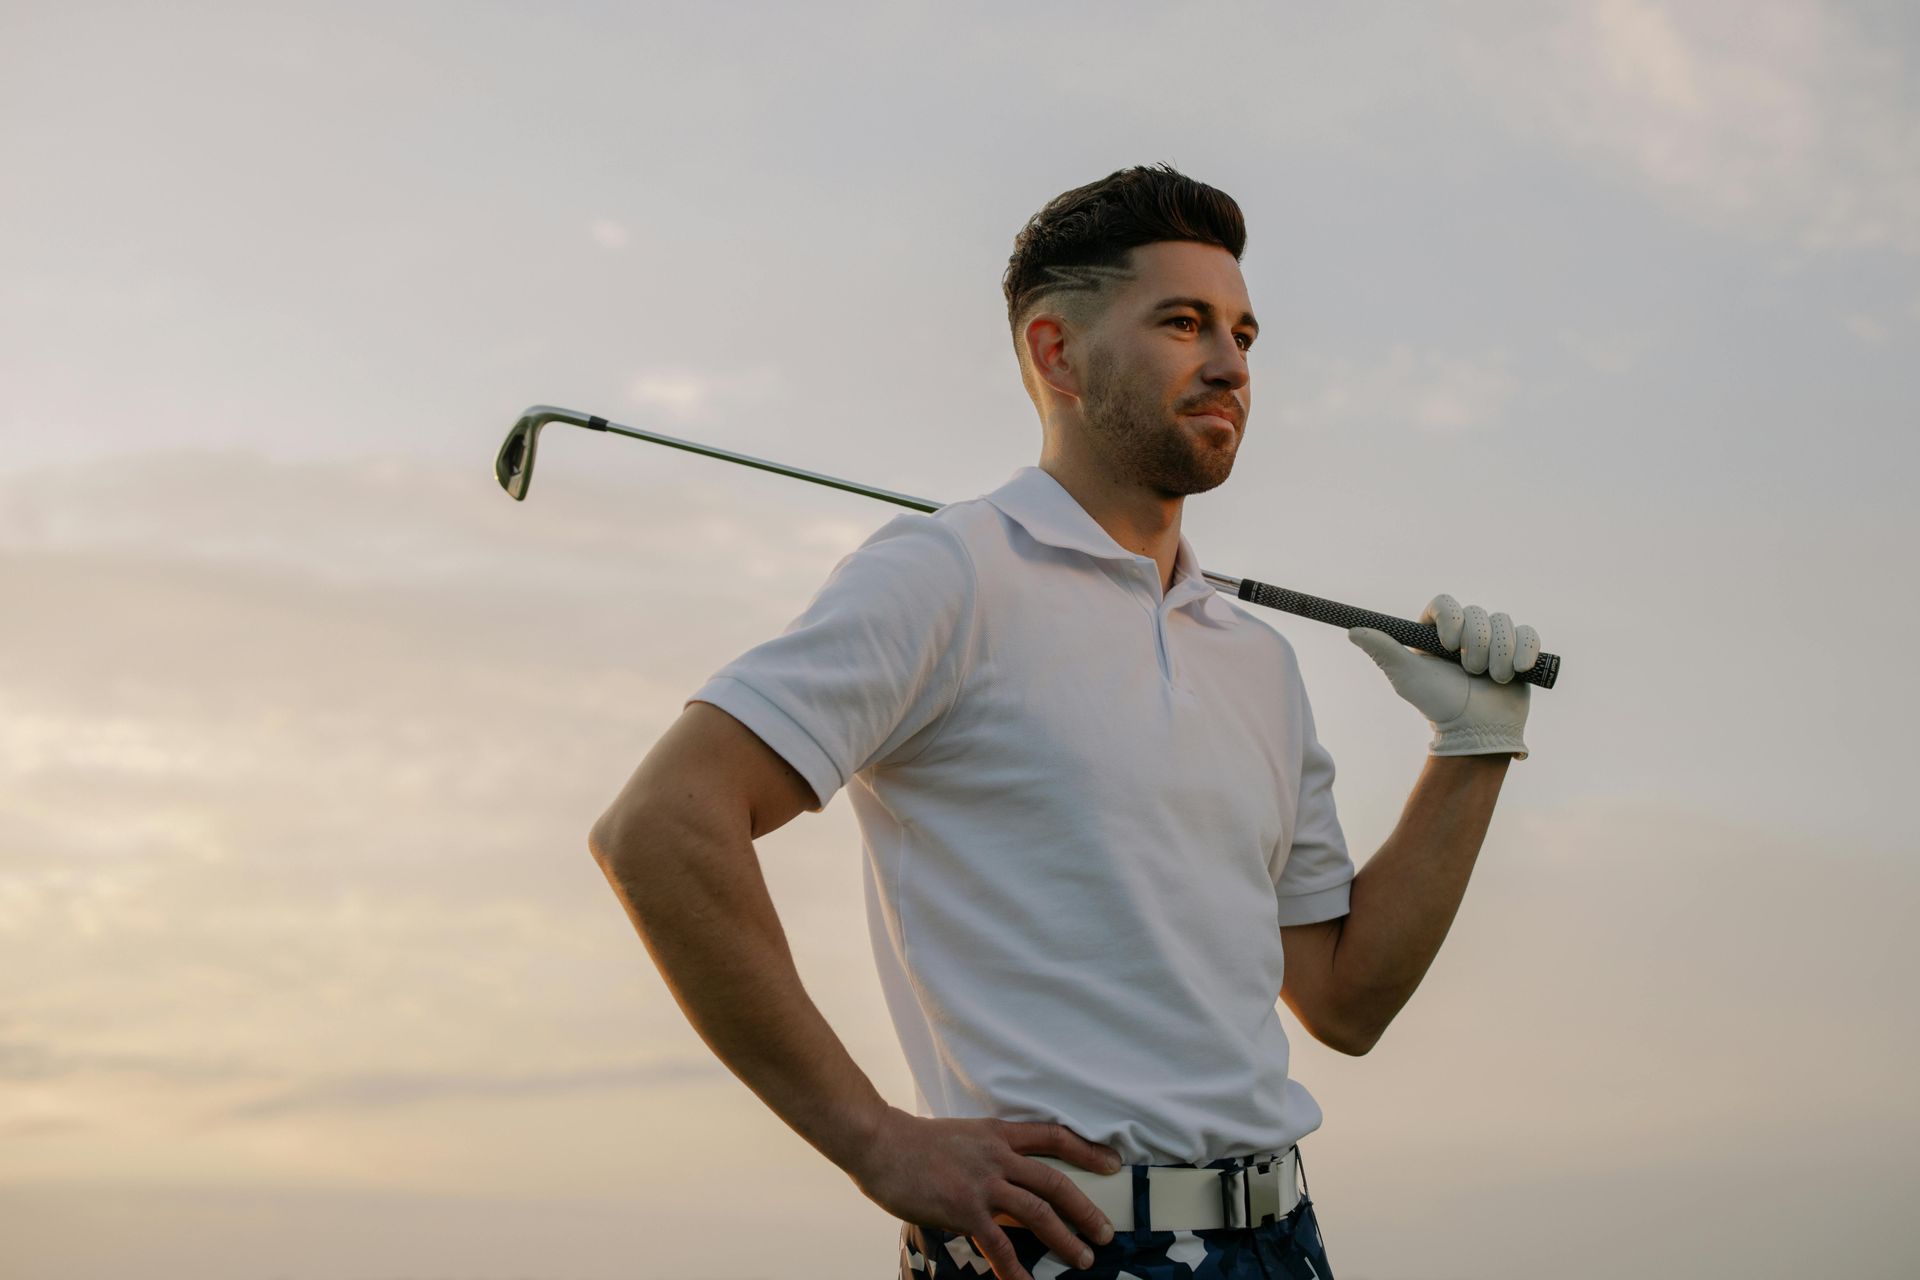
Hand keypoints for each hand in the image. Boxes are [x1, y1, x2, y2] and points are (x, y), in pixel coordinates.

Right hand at [848, 1105, 1121, 1278]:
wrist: (879, 1141)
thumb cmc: (913, 1142)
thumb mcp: (961, 1138)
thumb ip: (987, 1156)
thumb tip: (1005, 1182)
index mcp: (998, 1134)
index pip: (1054, 1137)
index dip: (1087, 1151)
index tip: (1113, 1164)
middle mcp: (997, 1156)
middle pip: (1055, 1181)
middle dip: (1085, 1208)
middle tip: (1105, 1232)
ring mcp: (983, 1183)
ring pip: (1038, 1212)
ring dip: (1065, 1239)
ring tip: (1084, 1260)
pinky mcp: (964, 1209)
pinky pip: (999, 1244)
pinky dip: (1015, 1269)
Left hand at [1348, 592, 1541, 759]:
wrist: (1477, 731)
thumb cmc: (1437, 704)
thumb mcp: (1407, 677)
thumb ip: (1383, 650)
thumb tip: (1352, 630)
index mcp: (1436, 631)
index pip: (1445, 602)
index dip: (1451, 618)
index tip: (1449, 645)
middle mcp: (1465, 631)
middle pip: (1477, 613)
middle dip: (1476, 645)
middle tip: (1471, 672)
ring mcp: (1494, 640)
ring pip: (1504, 622)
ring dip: (1500, 653)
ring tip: (1493, 679)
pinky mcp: (1519, 651)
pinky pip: (1528, 634)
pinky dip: (1526, 651)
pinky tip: (1517, 670)